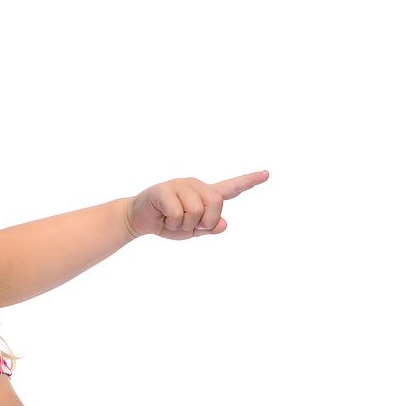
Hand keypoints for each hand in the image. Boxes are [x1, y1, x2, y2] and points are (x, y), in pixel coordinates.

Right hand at [124, 171, 268, 238]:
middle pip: (216, 204)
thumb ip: (209, 228)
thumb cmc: (166, 223)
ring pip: (196, 211)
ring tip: (172, 221)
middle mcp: (195, 185)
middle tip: (189, 226)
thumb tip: (223, 224)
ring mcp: (180, 185)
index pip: (230, 188)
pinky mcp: (164, 189)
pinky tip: (163, 218)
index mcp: (204, 194)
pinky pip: (177, 212)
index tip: (267, 174)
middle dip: (204, 222)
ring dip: (184, 225)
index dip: (249, 181)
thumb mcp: (191, 231)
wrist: (138, 220)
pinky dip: (171, 223)